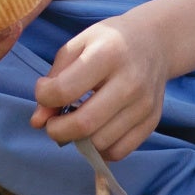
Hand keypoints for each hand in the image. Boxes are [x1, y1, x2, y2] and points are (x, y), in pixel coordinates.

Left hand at [29, 6, 167, 161]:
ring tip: (78, 121)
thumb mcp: (77, 46)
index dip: (43, 97)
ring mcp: (144, 103)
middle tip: (54, 121)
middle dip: (56, 130)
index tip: (44, 91)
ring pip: (100, 143)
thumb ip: (54, 80)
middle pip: (83, 124)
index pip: (64, 90)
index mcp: (108, 53)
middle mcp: (131, 80)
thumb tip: (38, 121)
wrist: (156, 42)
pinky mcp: (152, 120)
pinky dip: (100, 149)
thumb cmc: (109, 42)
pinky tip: (97, 130)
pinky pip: (118, 152)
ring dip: (79, 139)